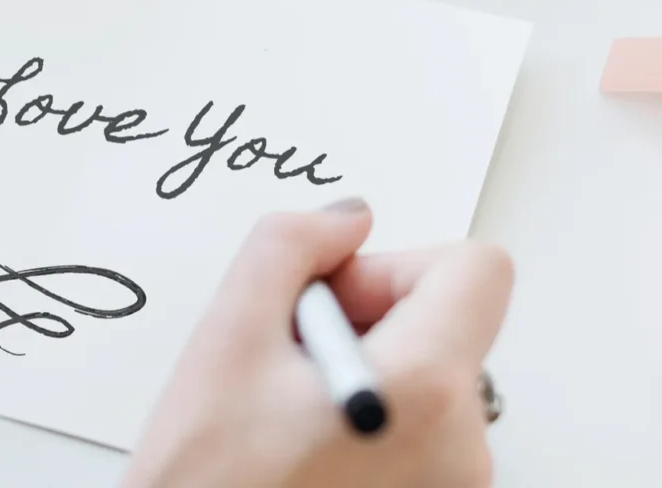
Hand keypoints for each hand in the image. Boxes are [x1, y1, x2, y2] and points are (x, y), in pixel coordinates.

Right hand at [121, 198, 512, 487]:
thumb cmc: (205, 480)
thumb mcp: (226, 336)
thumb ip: (289, 246)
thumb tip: (345, 221)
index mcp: (424, 391)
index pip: (477, 269)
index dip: (395, 266)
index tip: (334, 302)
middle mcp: (463, 448)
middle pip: (447, 324)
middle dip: (367, 320)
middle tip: (288, 361)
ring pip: (429, 377)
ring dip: (363, 371)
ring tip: (289, 411)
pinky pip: (423, 430)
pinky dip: (371, 418)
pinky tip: (306, 444)